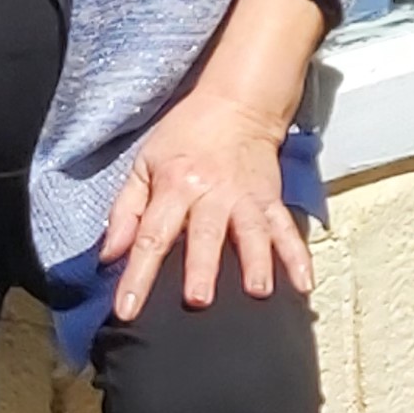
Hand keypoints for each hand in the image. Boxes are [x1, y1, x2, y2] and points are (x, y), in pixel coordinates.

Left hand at [101, 0, 330, 321]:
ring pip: (251, 233)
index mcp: (175, 186)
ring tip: (259, 291)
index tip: (126, 309)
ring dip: (256, 262)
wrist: (238, 103)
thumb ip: (125, 210)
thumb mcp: (144, 163)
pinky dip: (297, 256)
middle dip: (202, 266)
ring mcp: (246, 198)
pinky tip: (304, 282)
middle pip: (205, 235)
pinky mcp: (271, 200)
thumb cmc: (186, 134)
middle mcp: (212, 194)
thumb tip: (109, 254)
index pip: (151, 236)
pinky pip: (286, 229)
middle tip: (199, 299)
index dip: (137, 275)